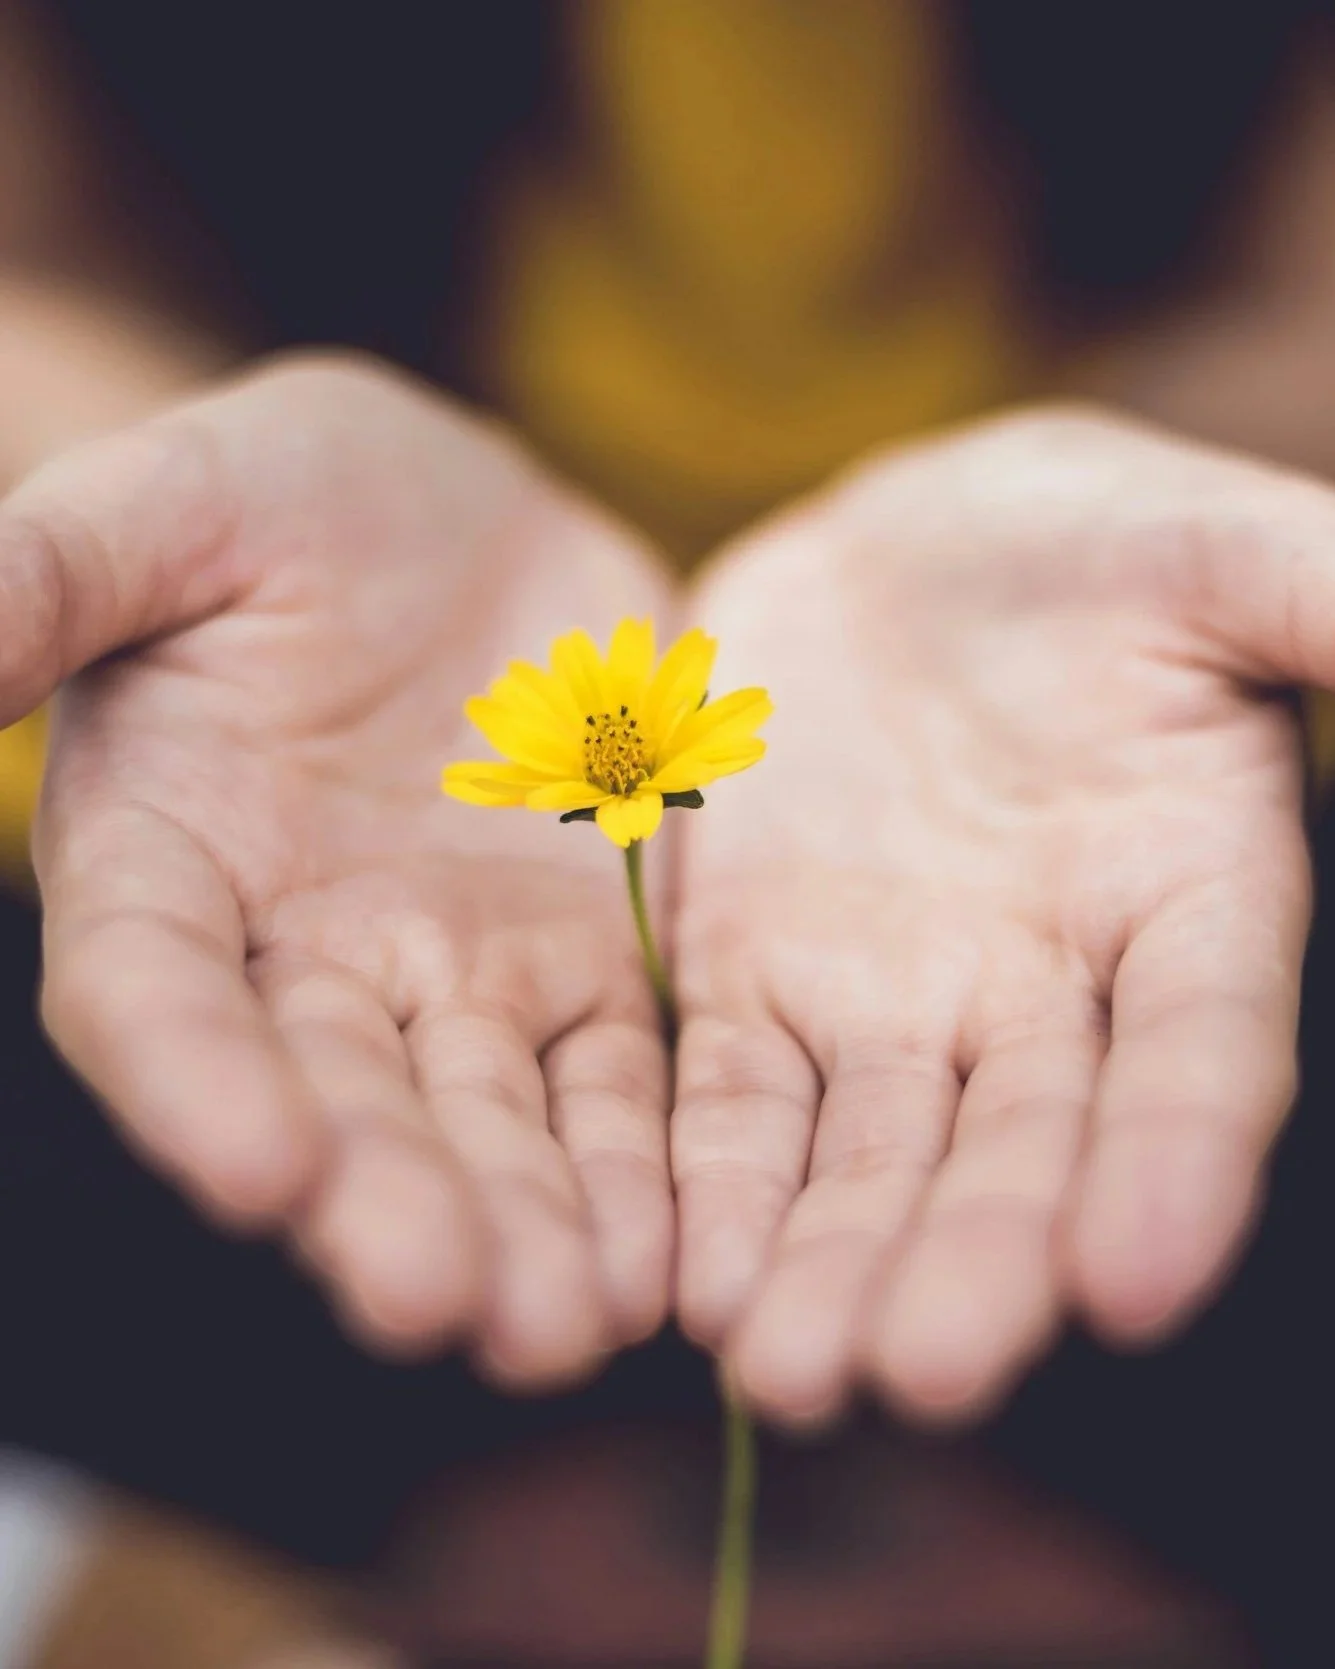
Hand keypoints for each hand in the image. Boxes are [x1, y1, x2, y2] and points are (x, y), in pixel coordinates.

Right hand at [2, 355, 673, 1384]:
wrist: (466, 520)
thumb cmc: (287, 496)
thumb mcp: (171, 504)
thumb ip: (48, 578)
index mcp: (169, 860)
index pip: (152, 994)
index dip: (194, 1082)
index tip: (255, 1166)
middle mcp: (303, 955)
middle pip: (334, 1098)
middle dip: (382, 1201)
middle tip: (437, 1302)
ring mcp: (453, 973)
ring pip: (483, 1120)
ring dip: (522, 1225)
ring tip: (564, 1327)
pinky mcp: (583, 966)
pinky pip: (611, 1080)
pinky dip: (635, 1165)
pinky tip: (663, 1258)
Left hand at [672, 408, 1327, 1425]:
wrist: (897, 556)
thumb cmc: (1078, 539)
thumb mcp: (1201, 543)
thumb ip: (1317, 599)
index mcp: (1187, 898)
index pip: (1201, 1054)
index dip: (1176, 1165)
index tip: (1135, 1283)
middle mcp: (1048, 990)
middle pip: (1019, 1149)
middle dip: (973, 1261)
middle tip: (920, 1376)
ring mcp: (894, 998)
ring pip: (870, 1157)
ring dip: (830, 1263)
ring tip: (784, 1374)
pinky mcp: (759, 980)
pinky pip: (736, 1098)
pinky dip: (715, 1184)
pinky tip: (691, 1282)